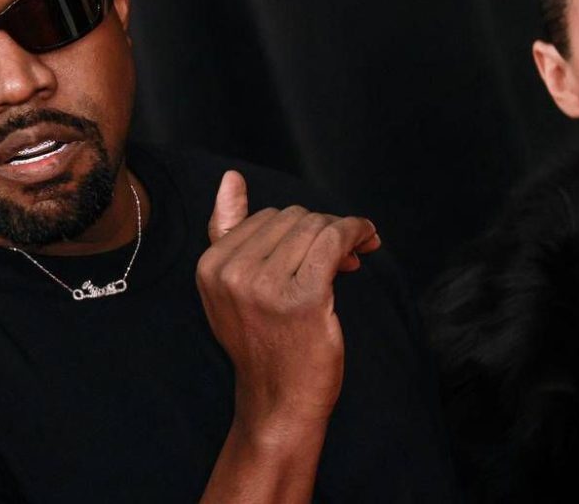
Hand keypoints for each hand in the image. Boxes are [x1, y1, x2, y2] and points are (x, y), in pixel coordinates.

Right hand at [197, 170, 380, 437]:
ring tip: (354, 254)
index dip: (296, 228)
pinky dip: (356, 231)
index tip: (317, 248)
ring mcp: (265, 286)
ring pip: (315, 227)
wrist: (278, 400)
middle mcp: (232, 273)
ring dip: (342, 232)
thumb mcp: (230, 286)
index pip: (264, 217)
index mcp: (211, 265)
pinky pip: (334, 241)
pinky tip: (367, 239)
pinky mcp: (302, 298)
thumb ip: (228, 230)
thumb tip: (231, 178)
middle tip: (340, 257)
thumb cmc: (262, 341)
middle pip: (291, 219)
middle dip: (320, 229)